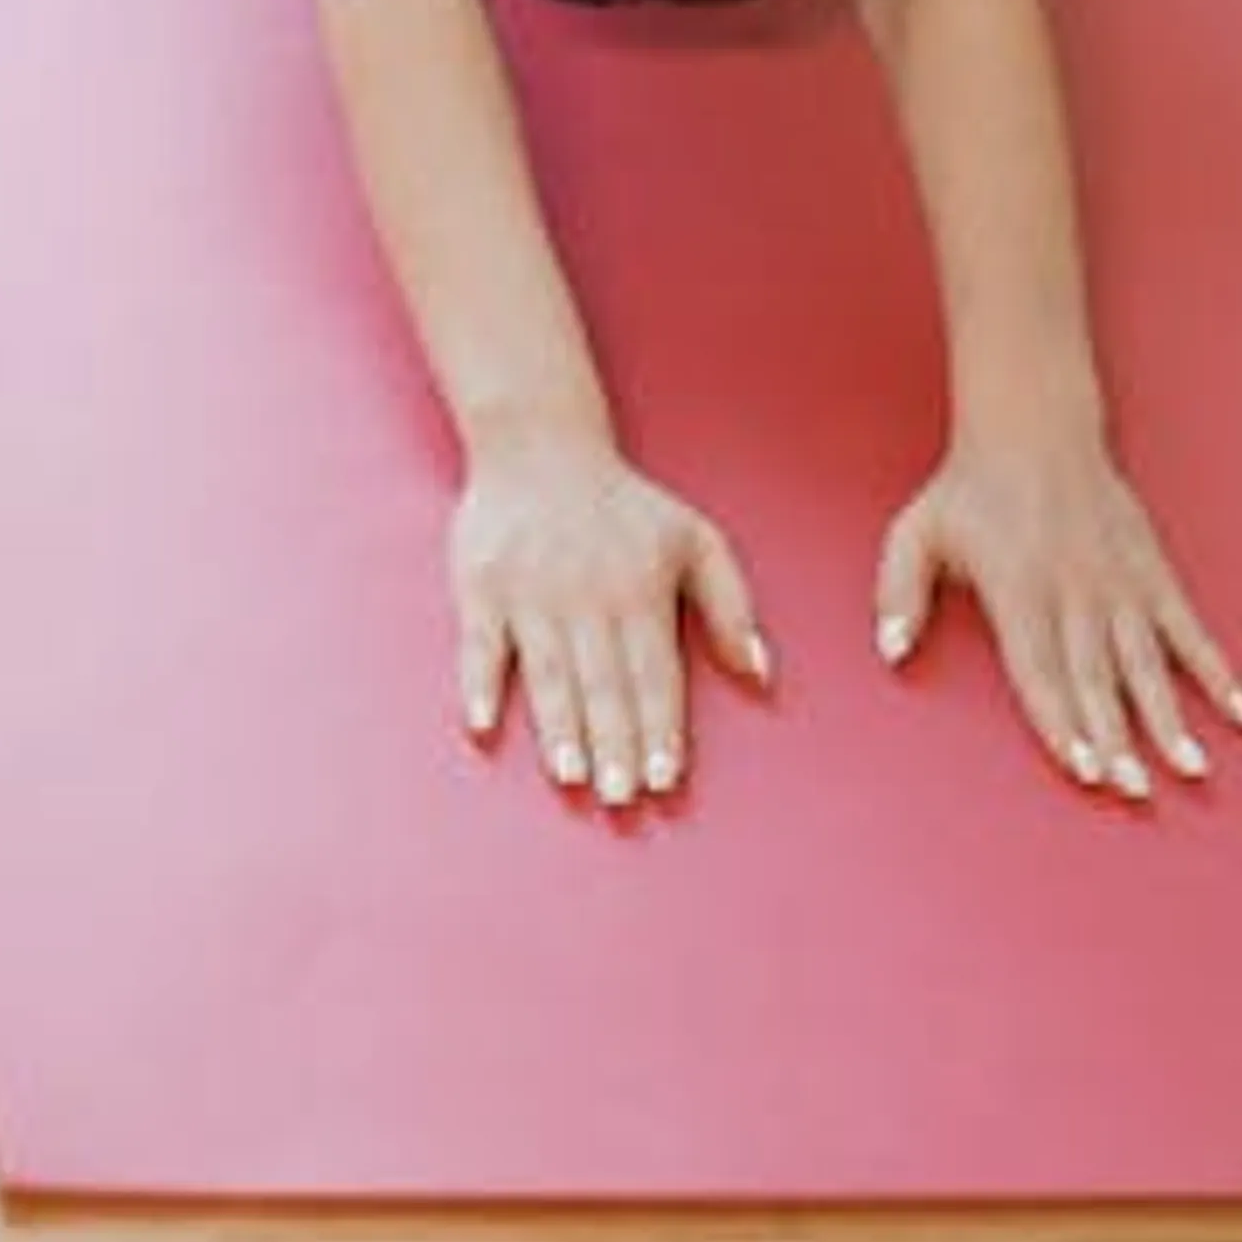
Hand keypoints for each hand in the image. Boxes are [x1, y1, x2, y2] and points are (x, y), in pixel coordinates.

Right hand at [451, 431, 772, 808]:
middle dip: (615, 744)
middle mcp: (587, 597)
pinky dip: (480, 684)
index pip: (655, 675)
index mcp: (641, 591)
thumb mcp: (697, 540)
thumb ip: (732, 606)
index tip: (666, 779)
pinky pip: (479, 644)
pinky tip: (483, 724)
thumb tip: (762, 672)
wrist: (540, 445)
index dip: (661, 729)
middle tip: (621, 796)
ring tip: (571, 776)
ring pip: (548, 673)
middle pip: (604, 683)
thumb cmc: (623, 504)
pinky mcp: (482, 587)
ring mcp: (531, 594)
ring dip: (560, 727)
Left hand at [877, 430, 1241, 800]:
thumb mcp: (915, 532)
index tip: (1082, 768)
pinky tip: (1241, 712)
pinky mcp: (1153, 572)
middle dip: (1116, 738)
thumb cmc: (969, 489)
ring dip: (1170, 718)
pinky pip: (1190, 629)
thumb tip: (890, 652)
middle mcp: (1074, 591)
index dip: (1061, 722)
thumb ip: (898, 593)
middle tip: (1134, 791)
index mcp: (1017, 588)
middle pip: (1097, 677)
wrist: (1034, 426)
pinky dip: (1218, 671)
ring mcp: (1119, 583)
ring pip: (1147, 662)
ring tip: (1191, 770)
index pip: (1040, 669)